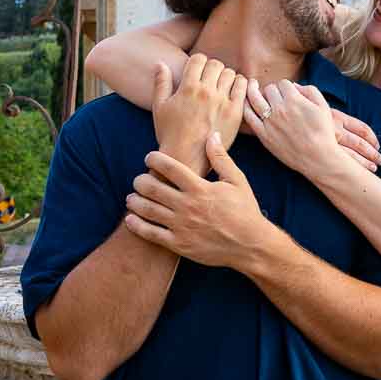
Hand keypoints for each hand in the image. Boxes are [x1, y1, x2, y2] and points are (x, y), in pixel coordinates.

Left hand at [124, 132, 271, 270]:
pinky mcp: (179, 244)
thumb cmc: (245, 210)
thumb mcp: (237, 181)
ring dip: (135, 201)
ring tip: (131, 197)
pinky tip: (130, 219)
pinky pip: (151, 234)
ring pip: (148, 210)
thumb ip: (221, 158)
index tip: (149, 158)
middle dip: (140, 181)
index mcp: (200, 188)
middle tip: (138, 179)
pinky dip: (137, 225)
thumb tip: (212, 135)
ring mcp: (182, 226)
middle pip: (153, 188)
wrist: (250, 245)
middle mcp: (188, 206)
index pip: (170, 168)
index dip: (155, 160)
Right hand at [152, 54, 246, 173]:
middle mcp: (206, 92)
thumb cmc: (170, 134)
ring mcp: (222, 102)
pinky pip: (243, 87)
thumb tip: (160, 63)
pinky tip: (233, 91)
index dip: (198, 62)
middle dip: (212, 68)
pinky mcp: (235, 112)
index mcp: (187, 88)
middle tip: (210, 79)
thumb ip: (161, 83)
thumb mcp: (160, 107)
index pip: (199, 59)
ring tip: (221, 86)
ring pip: (230, 74)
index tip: (198, 71)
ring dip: (225, 76)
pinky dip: (240, 84)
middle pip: (216, 64)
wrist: (186, 159)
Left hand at [243, 80, 380, 176]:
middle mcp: (280, 109)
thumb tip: (295, 86)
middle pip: (269, 89)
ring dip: (252, 90)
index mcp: (294, 100)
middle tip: (274, 95)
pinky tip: (244, 102)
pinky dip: (245, 107)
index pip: (283, 83)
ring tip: (251, 85)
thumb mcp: (324, 106)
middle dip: (272, 89)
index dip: (286, 86)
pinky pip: (249, 117)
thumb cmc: (323, 132)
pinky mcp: (263, 135)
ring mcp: (270, 122)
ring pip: (254, 98)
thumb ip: (310, 91)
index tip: (287, 92)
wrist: (318, 157)